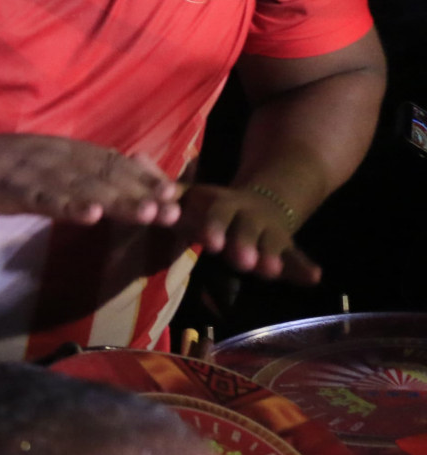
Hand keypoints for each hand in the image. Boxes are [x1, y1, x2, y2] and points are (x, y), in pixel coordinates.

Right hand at [0, 133, 180, 225]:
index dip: (144, 178)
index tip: (175, 194)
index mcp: (63, 150)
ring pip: (82, 187)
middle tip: (174, 211)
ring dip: (117, 200)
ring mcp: (33, 171)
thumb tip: (103, 185)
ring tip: (148, 213)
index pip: (112, 163)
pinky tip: (89, 216)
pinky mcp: (9, 188)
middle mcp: (55, 156)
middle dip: (142, 192)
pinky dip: (67, 206)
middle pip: (106, 175)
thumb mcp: (37, 164)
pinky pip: (43, 198)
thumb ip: (68, 172)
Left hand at [177, 184, 320, 284]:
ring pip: (271, 243)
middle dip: (244, 245)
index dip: (215, 228)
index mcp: (223, 206)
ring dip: (272, 257)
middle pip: (246, 230)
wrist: (260, 200)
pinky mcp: (284, 245)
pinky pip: (295, 256)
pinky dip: (303, 267)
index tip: (211, 244)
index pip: (218, 216)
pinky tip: (314, 278)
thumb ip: (171, 193)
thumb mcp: (193, 197)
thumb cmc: (213, 207)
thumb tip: (141, 176)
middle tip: (242, 263)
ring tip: (272, 272)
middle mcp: (248, 217)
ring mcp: (268, 231)